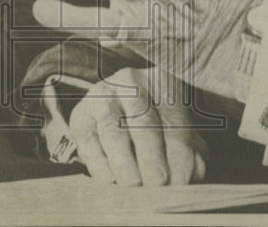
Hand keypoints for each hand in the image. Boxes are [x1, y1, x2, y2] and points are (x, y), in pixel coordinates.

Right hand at [70, 66, 205, 185]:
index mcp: (162, 83)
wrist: (120, 110)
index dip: (178, 153)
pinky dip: (100, 165)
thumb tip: (184, 177)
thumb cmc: (159, 125)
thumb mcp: (178, 133)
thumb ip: (187, 154)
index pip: (173, 119)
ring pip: (112, 129)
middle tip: (156, 183)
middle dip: (150, 156)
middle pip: (142, 121)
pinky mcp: (80, 115)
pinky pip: (89, 142)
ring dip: (124, 162)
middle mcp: (130, 82)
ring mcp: (102, 96)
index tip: (179, 181)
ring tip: (134, 184)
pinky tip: (113, 179)